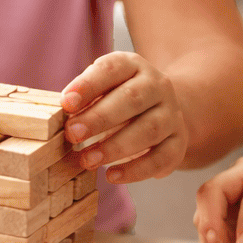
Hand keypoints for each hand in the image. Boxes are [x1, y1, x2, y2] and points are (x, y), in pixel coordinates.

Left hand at [62, 52, 185, 182]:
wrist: (162, 111)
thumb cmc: (119, 101)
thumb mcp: (102, 90)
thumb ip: (84, 99)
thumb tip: (64, 113)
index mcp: (134, 66)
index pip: (112, 69)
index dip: (88, 85)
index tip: (66, 103)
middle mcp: (157, 86)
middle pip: (132, 99)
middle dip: (100, 118)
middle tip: (73, 134)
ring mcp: (171, 114)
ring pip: (149, 129)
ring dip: (115, 147)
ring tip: (88, 160)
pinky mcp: (178, 142)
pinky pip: (161, 158)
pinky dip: (136, 170)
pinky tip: (112, 176)